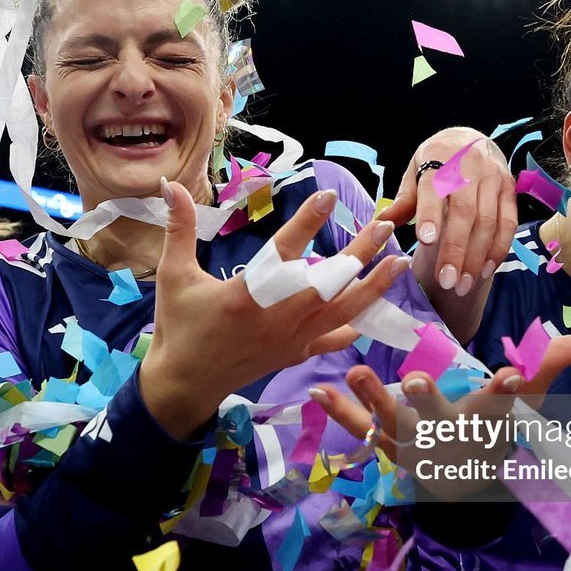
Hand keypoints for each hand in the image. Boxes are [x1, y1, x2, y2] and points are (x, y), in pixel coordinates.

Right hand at [140, 180, 410, 440]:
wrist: (184, 385)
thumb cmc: (178, 328)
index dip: (307, 222)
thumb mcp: (173, 276)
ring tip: (398, 262)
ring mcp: (289, 340)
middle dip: (360, 254)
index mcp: (245, 296)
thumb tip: (172, 185)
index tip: (329, 195)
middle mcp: (275, 318)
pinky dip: (354, 326)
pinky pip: (332, 340)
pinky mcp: (294, 355)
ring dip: (373, 287)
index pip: (283, 252)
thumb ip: (178, 229)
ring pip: (341, 312)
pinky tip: (374, 309)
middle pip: (327, 283)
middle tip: (385, 225)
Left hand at [313, 335, 570, 492]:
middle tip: (417, 381)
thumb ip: (547, 367)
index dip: (506, 393)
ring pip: (393, 424)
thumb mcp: (526, 405)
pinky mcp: (389, 448)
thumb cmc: (495, 431)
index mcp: (485, 424)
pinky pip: (360, 431)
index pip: (501, 408)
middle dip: (429, 403)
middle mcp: (450, 438)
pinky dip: (340, 414)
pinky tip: (317, 390)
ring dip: (375, 401)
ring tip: (356, 374)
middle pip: (439, 420)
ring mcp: (416, 446)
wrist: (464, 485)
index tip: (511, 376)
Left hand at [378, 127, 515, 297]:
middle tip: (445, 282)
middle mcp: (470, 166)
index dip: (431, 214)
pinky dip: (498, 249)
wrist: (470, 138)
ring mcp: (494, 178)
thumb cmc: (436, 161)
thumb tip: (380, 226)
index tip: (425, 241)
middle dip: (455, 249)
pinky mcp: (510, 190)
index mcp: (439, 158)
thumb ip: (403, 200)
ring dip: (476, 257)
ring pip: (488, 222)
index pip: (434, 188)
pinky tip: (485, 271)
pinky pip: (508, 223)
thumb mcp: (415, 170)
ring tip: (461, 285)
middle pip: (464, 212)